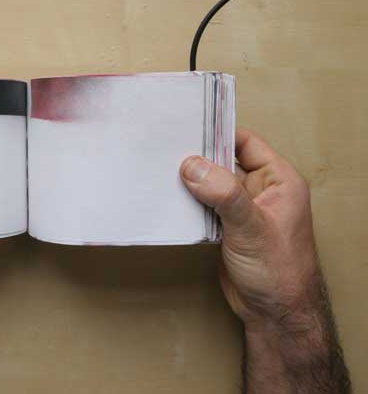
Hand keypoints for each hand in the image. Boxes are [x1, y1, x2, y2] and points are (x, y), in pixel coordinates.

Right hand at [180, 128, 349, 392]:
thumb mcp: (251, 227)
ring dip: (191, 181)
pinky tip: (169, 198)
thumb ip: (224, 194)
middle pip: (225, 162)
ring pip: (211, 184)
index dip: (219, 134)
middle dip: (199, 157)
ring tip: (162, 171)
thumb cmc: (278, 271)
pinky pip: (204, 205)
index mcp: (279, 181)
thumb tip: (191, 165)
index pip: (246, 143)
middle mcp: (261, 190)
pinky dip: (188, 202)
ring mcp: (242, 209)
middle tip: (167, 148)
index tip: (189, 127)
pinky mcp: (226, 227)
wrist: (273, 313)